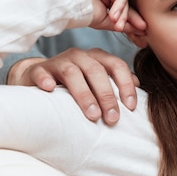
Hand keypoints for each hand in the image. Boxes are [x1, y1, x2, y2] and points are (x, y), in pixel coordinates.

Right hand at [7, 48, 138, 125]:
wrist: (38, 78)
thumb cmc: (73, 83)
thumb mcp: (96, 80)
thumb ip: (115, 80)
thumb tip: (138, 85)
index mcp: (96, 58)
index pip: (116, 65)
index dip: (125, 85)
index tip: (131, 107)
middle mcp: (79, 56)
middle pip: (96, 71)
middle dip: (106, 95)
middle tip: (112, 119)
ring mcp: (58, 61)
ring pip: (72, 73)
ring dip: (84, 94)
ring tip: (92, 115)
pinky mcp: (38, 70)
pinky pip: (42, 73)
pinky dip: (46, 80)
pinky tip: (50, 90)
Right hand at [73, 0, 145, 35]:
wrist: (64, 2)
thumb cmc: (81, 12)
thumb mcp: (106, 20)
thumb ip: (125, 23)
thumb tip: (144, 29)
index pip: (125, 4)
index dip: (133, 17)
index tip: (142, 30)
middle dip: (126, 11)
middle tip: (120, 24)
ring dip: (121, 1)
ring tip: (113, 14)